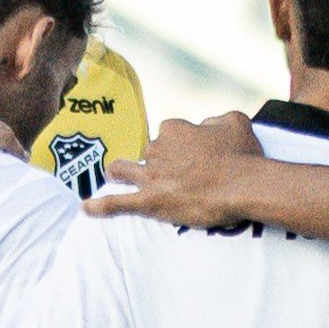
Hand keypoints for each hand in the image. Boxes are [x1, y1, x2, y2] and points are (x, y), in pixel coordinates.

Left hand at [90, 112, 260, 226]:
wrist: (240, 186)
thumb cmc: (242, 156)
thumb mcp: (235, 122)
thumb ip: (216, 119)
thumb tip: (207, 124)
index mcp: (174, 128)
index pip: (168, 132)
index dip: (180, 145)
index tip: (194, 155)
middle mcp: (157, 149)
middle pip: (148, 152)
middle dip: (156, 161)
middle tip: (174, 174)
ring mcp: (151, 175)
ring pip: (123, 170)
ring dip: (118, 172)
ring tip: (113, 176)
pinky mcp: (149, 201)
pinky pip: (117, 203)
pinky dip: (99, 206)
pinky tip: (86, 208)